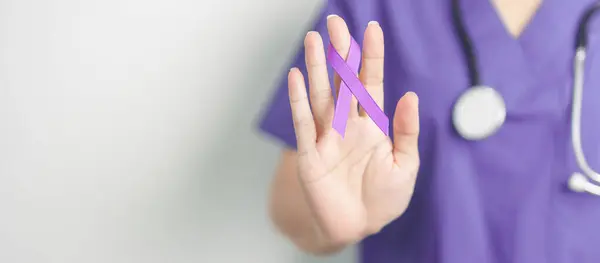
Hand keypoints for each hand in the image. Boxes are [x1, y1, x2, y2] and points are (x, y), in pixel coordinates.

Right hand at [287, 15, 419, 245]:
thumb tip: (410, 95)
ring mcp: (327, 138)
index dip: (371, 57)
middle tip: (335, 23)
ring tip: (312, 40)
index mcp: (372, 126)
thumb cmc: (384, 198)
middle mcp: (347, 125)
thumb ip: (405, 130)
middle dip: (340, 53)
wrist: (359, 227)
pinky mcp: (311, 155)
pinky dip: (299, 101)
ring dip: (315, 68)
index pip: (371, 84)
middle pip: (342, 82)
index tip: (372, 29)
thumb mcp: (405, 165)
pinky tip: (296, 77)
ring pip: (320, 96)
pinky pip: (304, 124)